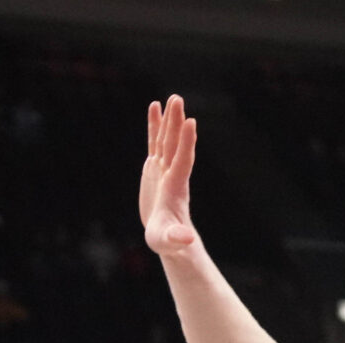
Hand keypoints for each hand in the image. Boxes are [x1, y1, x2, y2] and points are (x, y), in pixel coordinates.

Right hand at [139, 95, 198, 257]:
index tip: (190, 121)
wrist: (168, 236)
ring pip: (165, 140)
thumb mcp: (169, 241)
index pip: (182, 161)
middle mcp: (171, 174)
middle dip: (176, 122)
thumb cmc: (168, 241)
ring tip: (171, 98)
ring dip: (168, 119)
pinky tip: (154, 107)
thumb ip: (177, 238)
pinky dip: (155, 125)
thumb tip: (187, 240)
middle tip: (178, 99)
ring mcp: (163, 169)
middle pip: (174, 144)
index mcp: (175, 188)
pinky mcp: (154, 169)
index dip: (186, 142)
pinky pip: (155, 142)